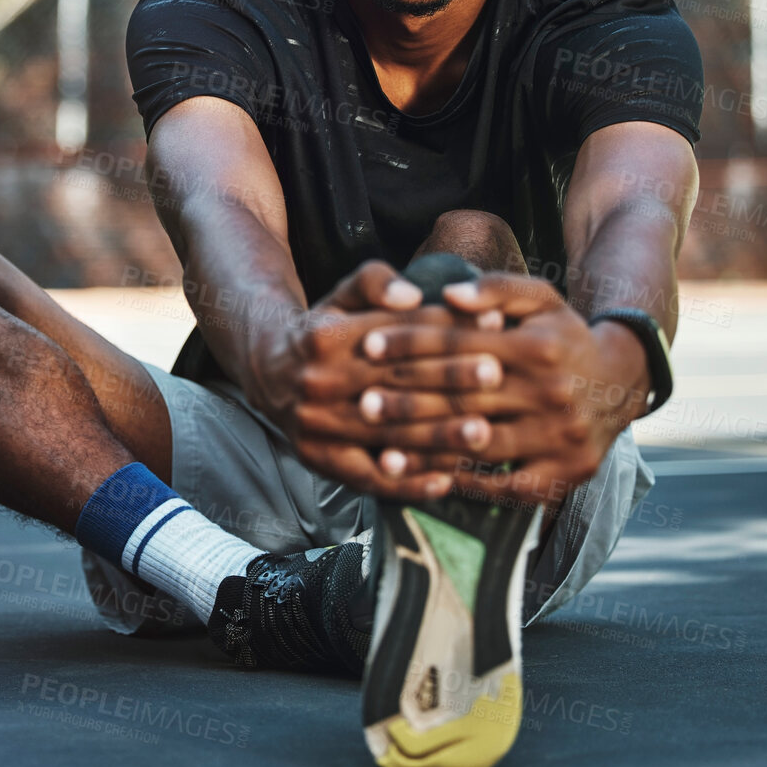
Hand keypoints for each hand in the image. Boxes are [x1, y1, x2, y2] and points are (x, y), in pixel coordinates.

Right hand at [247, 260, 507, 498]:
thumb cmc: (322, 329)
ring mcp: (316, 425)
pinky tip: (445, 482)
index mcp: (325, 337)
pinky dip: (408, 483)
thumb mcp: (340, 295)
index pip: (397, 334)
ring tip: (485, 432)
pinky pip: (368, 477)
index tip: (492, 329)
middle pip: (395, 382)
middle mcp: (318, 382)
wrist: (268, 373)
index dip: (446, 331)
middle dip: (451, 379)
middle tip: (498, 375)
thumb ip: (375, 283)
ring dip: (439, 436)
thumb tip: (412, 295)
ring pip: (388, 433)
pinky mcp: (317, 459)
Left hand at [364, 274, 650, 506]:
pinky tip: (428, 481)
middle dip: (408, 400)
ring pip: (480, 447)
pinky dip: (467, 485)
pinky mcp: (565, 473)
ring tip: (381, 452)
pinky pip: (508, 487)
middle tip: (362, 402)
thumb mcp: (541, 299)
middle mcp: (551, 393)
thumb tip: (447, 295)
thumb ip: (496, 289)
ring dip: (427, 451)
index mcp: (539, 347)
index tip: (368, 345)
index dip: (412, 344)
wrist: (621, 382)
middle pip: (466, 398)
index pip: (463, 344)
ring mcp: (560, 437)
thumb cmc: (563, 337)